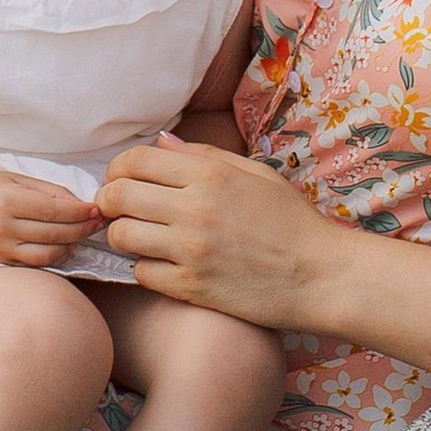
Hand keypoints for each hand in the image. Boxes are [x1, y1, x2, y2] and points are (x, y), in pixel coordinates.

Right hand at [0, 170, 103, 268]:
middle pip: (54, 233)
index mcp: (8, 200)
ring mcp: (2, 247)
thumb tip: (78, 203)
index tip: (96, 210)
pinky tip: (64, 246)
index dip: (79, 212)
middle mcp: (4, 226)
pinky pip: (36, 263)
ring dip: (72, 245)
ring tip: (82, 235)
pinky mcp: (0, 261)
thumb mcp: (14, 178)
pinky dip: (55, 256)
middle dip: (82, 228)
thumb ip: (47, 190)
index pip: (53, 209)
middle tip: (98, 223)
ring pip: (48, 253)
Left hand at [97, 135, 331, 324]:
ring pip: (122, 236)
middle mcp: (195, 208)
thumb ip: (203, 154)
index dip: (117, 169)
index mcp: (209, 174)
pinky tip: (161, 265)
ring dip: (123, 235)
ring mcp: (192, 250)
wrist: (323, 277)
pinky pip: (142, 273)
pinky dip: (145, 268)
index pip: (134, 161)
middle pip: (117, 196)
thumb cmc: (291, 222)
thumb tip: (161, 143)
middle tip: (117, 209)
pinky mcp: (193, 287)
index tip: (120, 180)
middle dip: (108, 201)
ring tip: (139, 237)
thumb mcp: (254, 174)